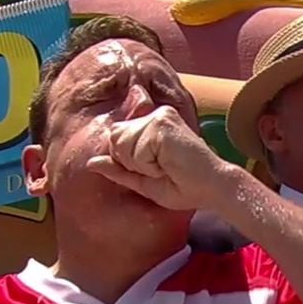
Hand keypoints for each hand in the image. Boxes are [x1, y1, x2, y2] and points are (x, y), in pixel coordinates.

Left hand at [86, 105, 229, 209]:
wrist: (211, 189)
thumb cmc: (184, 187)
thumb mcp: (144, 181)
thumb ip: (118, 170)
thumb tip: (91, 162)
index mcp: (151, 124)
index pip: (116, 138)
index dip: (127, 161)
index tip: (156, 169)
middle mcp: (155, 115)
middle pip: (115, 138)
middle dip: (131, 162)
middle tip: (161, 168)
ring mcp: (159, 117)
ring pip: (123, 145)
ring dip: (141, 164)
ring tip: (166, 166)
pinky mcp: (162, 124)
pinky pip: (135, 150)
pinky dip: (148, 164)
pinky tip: (168, 164)